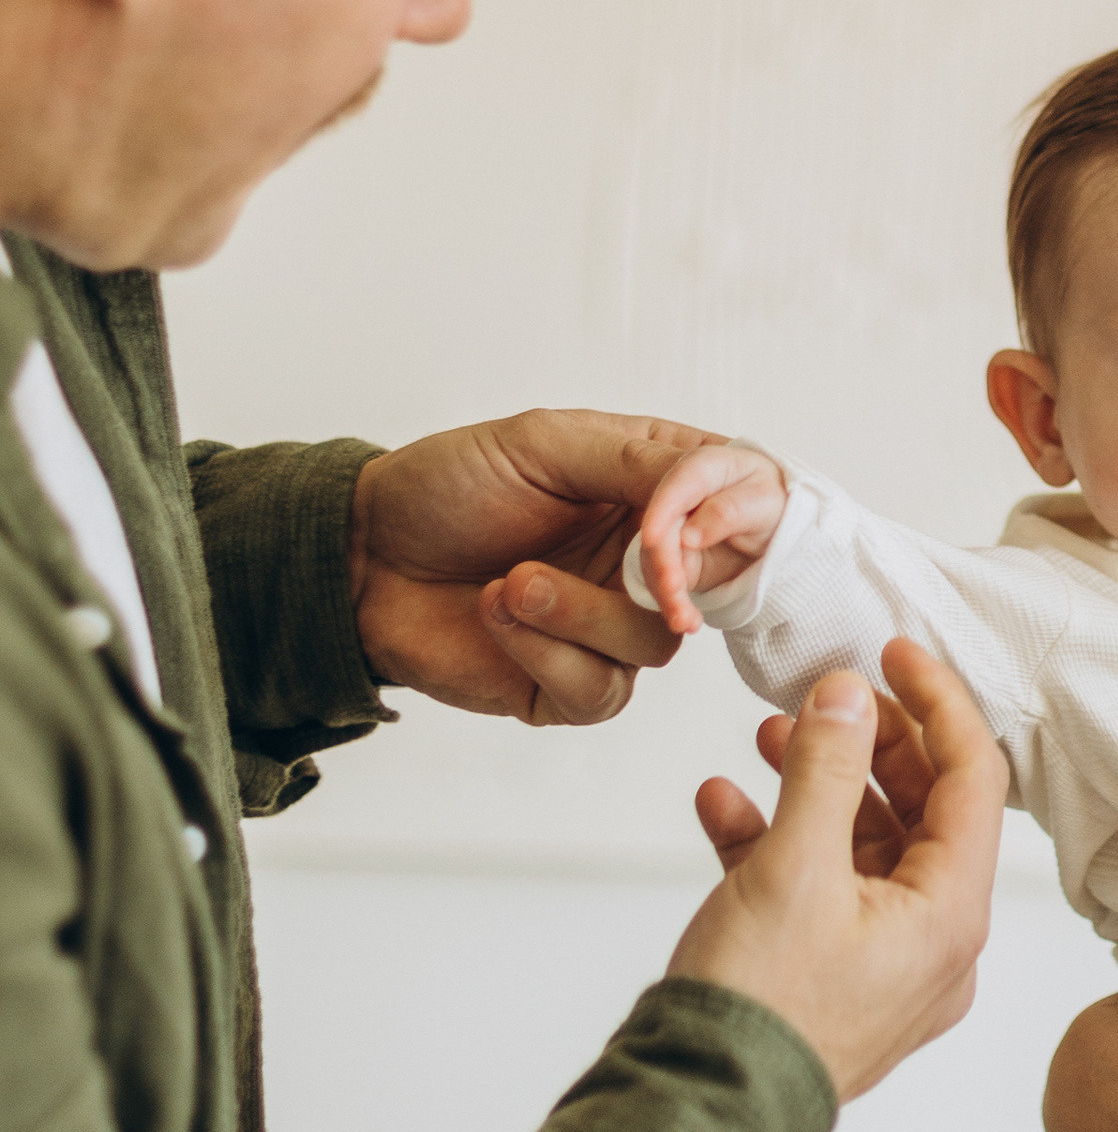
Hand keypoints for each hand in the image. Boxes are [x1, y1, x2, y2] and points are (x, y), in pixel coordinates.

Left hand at [351, 411, 718, 724]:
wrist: (360, 558)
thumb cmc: (446, 486)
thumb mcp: (545, 443)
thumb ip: (638, 461)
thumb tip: (711, 489)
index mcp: (652, 492)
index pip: (742, 504)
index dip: (738, 515)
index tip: (690, 519)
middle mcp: (644, 563)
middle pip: (718, 584)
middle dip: (671, 575)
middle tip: (631, 555)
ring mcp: (609, 629)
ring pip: (656, 644)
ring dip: (578, 612)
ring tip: (512, 581)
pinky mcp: (570, 686)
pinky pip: (600, 688)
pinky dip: (545, 650)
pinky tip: (496, 613)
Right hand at [629, 439, 790, 633]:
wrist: (776, 531)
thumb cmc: (773, 505)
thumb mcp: (766, 504)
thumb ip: (730, 512)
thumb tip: (688, 535)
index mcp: (706, 467)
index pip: (680, 482)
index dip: (661, 509)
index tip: (651, 539)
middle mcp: (681, 497)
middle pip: (660, 527)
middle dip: (662, 562)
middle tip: (675, 591)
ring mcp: (672, 528)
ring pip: (655, 560)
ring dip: (666, 593)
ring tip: (686, 620)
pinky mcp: (672, 559)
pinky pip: (663, 581)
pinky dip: (673, 604)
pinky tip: (688, 622)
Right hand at [668, 641, 1003, 1101]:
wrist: (696, 1115)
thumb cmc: (760, 1008)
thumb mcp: (793, 866)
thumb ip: (825, 768)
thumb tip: (849, 694)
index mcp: (952, 913)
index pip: (974, 779)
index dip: (937, 703)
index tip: (894, 652)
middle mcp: (932, 943)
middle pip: (921, 811)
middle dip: (869, 743)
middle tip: (827, 693)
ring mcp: (882, 966)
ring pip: (862, 847)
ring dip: (817, 785)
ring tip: (770, 734)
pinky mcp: (829, 980)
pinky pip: (818, 891)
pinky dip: (777, 841)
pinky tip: (723, 804)